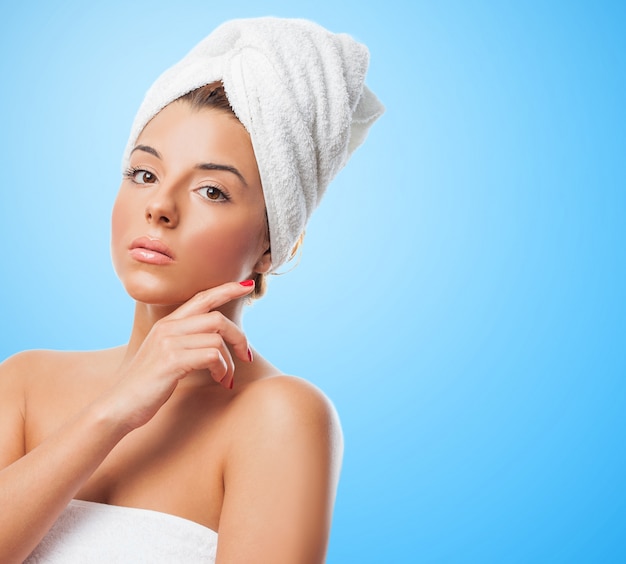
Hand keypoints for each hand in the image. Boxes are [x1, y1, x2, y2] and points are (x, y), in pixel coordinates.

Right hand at [104, 280, 254, 430]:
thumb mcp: (166, 356)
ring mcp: (168, 343)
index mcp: (168, 324)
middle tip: (247, 356)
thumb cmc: (148, 385)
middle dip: (239, 337)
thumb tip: (218, 342)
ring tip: (226, 377)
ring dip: (230, 361)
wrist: (119, 406)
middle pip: (217, 318)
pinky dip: (223, 369)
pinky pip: (212, 356)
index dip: (226, 290)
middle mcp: (168, 328)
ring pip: (217, 339)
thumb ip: (187, 342)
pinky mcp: (172, 360)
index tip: (247, 286)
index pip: (202, 298)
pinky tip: (220, 380)